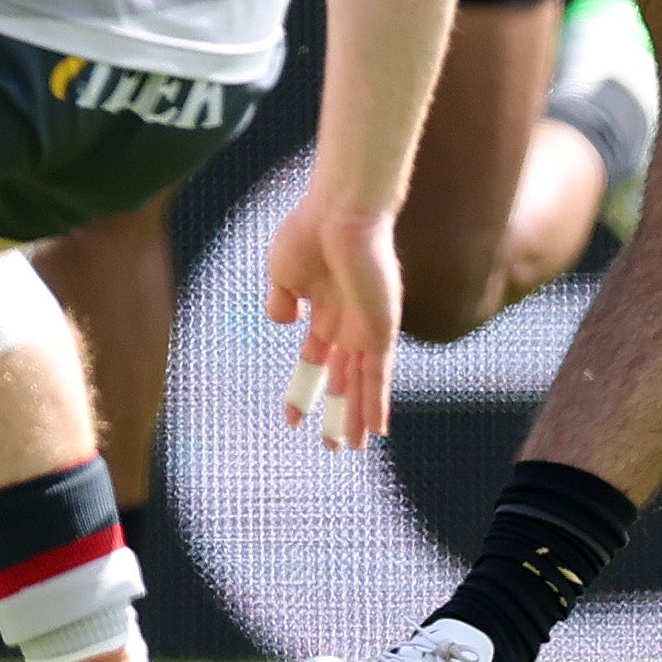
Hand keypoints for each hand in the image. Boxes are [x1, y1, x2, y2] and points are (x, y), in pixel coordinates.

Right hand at [262, 191, 399, 447]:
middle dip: (337, 411)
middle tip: (332, 444)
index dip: (304, 387)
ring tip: (350, 447)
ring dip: (356, 416)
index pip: (316, 358)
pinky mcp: (380, 330)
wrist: (340, 214)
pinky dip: (378, 403)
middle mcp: (348, 323)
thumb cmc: (309, 233)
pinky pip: (379, 375)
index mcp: (323, 308)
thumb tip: (283, 322)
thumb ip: (282, 301)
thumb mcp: (282, 272)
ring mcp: (366, 328)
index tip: (292, 417)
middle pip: (343, 377)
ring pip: (362, 383)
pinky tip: (377, 429)